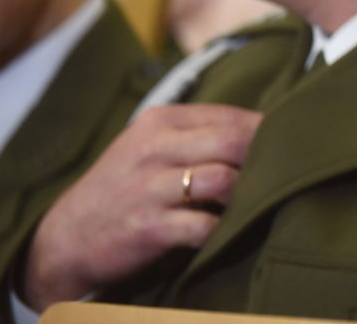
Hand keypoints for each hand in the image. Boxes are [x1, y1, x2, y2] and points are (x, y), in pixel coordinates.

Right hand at [22, 104, 262, 308]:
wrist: (66, 238)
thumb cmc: (125, 187)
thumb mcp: (151, 146)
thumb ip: (199, 134)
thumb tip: (266, 129)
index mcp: (161, 121)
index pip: (232, 116)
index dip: (267, 133)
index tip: (289, 147)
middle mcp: (155, 148)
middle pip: (235, 142)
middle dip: (266, 159)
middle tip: (283, 175)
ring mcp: (150, 188)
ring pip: (225, 180)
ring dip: (247, 195)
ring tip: (255, 204)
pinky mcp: (149, 228)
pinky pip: (205, 226)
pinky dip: (223, 230)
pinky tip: (227, 232)